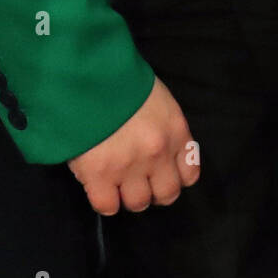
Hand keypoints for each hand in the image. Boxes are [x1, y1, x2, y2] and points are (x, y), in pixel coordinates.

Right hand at [67, 76, 198, 214]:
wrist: (88, 71)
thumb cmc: (122, 78)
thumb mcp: (156, 98)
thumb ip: (162, 128)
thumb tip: (157, 154)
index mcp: (175, 131)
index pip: (189, 174)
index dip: (173, 177)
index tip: (160, 174)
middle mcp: (158, 153)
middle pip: (166, 195)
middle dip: (152, 191)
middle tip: (136, 181)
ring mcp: (129, 166)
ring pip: (137, 203)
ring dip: (127, 196)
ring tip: (114, 181)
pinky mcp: (99, 174)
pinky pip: (107, 206)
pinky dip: (104, 199)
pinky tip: (97, 184)